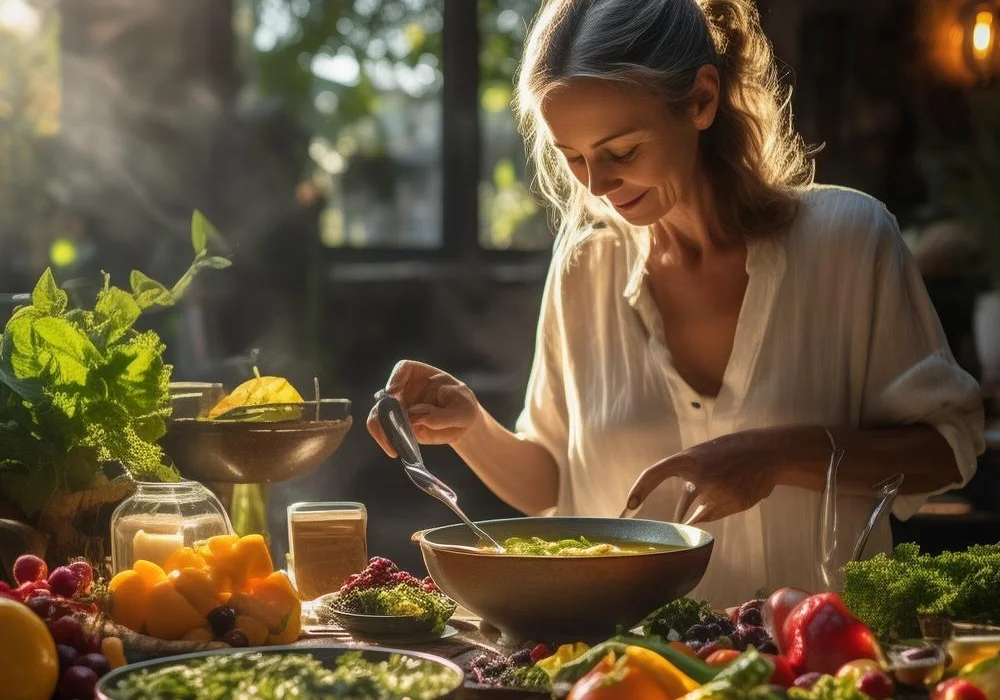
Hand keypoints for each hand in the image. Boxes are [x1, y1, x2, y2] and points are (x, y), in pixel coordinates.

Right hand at [366, 360, 480, 457]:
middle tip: (392, 426)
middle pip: (384, 395)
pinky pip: (384, 432)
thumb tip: (417, 419)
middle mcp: (404, 389)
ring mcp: (398, 408)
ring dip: (381, 429)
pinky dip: (386, 440)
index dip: (395, 378)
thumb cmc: (463, 408)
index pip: (403, 369)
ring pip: (378, 415)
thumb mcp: (463, 412)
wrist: (462, 424)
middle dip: (383, 411)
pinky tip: (395, 451)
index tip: (393, 391)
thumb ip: (443, 415)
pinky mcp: (398, 425)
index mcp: (421, 375)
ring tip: (392, 446)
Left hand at [620, 431, 784, 523]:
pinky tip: (731, 496)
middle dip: (680, 516)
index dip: (640, 489)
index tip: (629, 505)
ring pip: (700, 515)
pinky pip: (716, 516)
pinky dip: (717, 513)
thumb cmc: (730, 453)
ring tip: (721, 496)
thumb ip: (690, 479)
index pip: (655, 472)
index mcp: (689, 458)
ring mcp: (718, 491)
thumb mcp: (705, 458)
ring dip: (703, 513)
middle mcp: (700, 475)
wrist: (767, 451)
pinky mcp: (734, 503)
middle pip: (683, 506)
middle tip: (676, 527)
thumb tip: (680, 517)